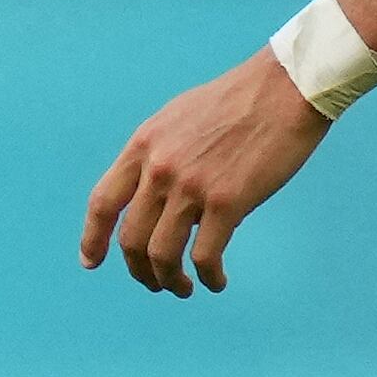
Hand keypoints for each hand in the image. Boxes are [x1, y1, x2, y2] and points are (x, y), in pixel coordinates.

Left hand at [80, 51, 329, 296]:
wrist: (285, 88)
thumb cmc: (238, 101)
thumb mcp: (178, 117)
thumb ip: (158, 154)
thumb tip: (151, 190)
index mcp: (143, 146)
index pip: (103, 202)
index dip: (92, 238)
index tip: (91, 261)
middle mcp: (159, 169)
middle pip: (131, 239)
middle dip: (139, 270)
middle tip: (155, 282)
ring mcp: (191, 187)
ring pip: (162, 255)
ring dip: (169, 281)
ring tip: (183, 288)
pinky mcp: (226, 202)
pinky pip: (204, 257)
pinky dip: (208, 277)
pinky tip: (216, 280)